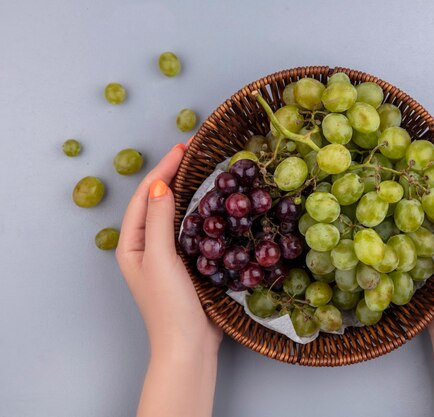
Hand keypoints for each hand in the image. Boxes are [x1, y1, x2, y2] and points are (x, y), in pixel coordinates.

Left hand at [116, 143, 221, 356]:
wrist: (188, 345)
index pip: (145, 196)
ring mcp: (165, 255)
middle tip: (191, 152)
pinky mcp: (185, 264)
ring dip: (183, 190)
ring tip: (198, 169)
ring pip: (172, 214)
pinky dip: (196, 211)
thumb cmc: (169, 305)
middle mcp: (145, 247)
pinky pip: (188, 229)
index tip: (182, 149)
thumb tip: (161, 184)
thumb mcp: (160, 259)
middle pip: (156, 201)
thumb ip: (159, 221)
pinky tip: (209, 204)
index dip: (161, 170)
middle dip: (170, 175)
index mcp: (132, 244)